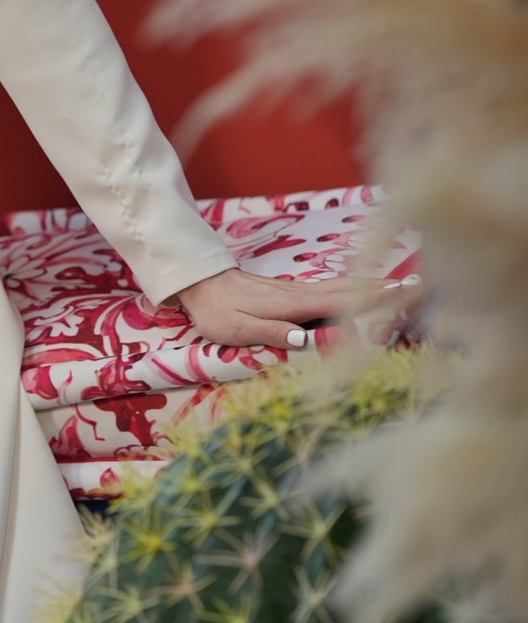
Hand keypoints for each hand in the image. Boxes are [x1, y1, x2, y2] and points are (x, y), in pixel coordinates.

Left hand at [174, 265, 420, 351]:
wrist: (201, 284)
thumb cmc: (217, 311)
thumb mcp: (236, 329)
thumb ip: (270, 332)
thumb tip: (306, 338)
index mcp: (291, 305)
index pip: (339, 301)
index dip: (371, 298)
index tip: (402, 292)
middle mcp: (301, 293)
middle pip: (350, 289)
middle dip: (385, 287)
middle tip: (421, 284)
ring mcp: (299, 290)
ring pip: (344, 285)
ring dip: (375, 283)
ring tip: (404, 283)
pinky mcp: (294, 292)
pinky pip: (333, 288)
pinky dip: (357, 286)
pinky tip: (367, 286)